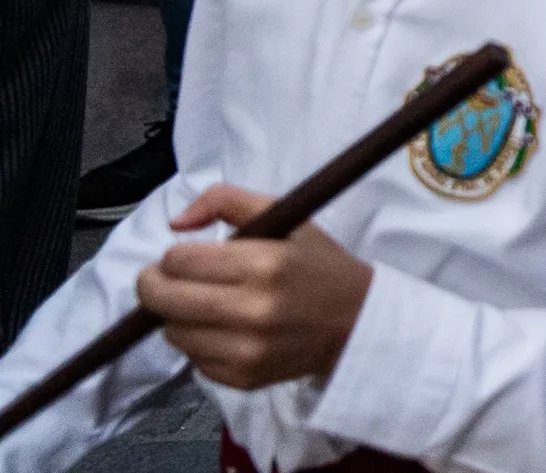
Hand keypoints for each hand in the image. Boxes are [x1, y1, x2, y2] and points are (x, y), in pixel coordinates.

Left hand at [136, 184, 370, 389]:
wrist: (358, 323)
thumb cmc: (318, 265)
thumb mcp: (286, 217)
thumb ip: (226, 200)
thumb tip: (176, 223)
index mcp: (264, 264)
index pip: (178, 261)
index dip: (173, 256)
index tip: (186, 257)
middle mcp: (253, 310)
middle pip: (164, 300)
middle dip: (154, 285)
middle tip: (164, 280)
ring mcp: (247, 350)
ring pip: (172, 332)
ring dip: (178, 317)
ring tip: (204, 305)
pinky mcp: (243, 378)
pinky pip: (193, 361)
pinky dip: (200, 344)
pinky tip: (224, 332)